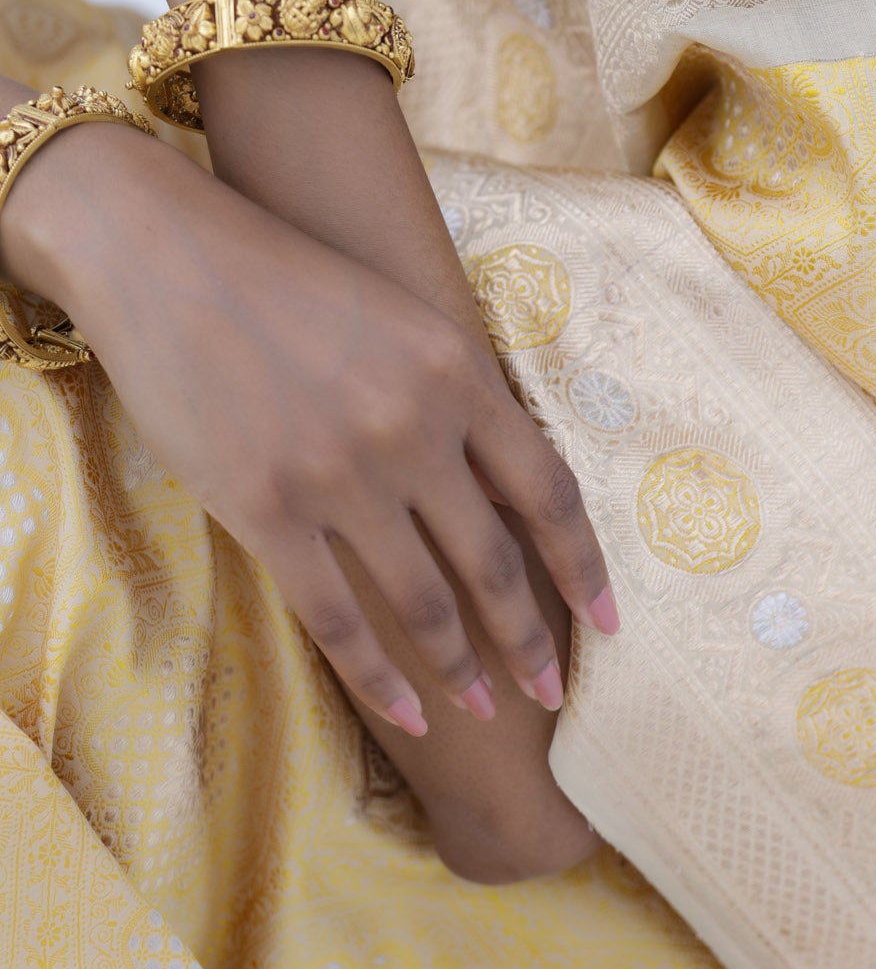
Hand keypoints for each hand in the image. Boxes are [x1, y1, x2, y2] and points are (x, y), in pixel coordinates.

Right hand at [2, 120, 615, 734]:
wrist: (171, 258)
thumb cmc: (291, 281)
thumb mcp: (403, 320)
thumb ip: (457, 399)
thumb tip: (504, 489)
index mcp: (457, 374)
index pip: (548, 491)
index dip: (587, 567)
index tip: (612, 622)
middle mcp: (412, 430)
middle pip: (495, 562)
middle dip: (531, 639)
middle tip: (555, 692)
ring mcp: (339, 476)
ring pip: (424, 602)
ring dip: (462, 668)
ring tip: (485, 708)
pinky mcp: (267, 511)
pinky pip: (339, 618)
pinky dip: (381, 676)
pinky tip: (409, 711)